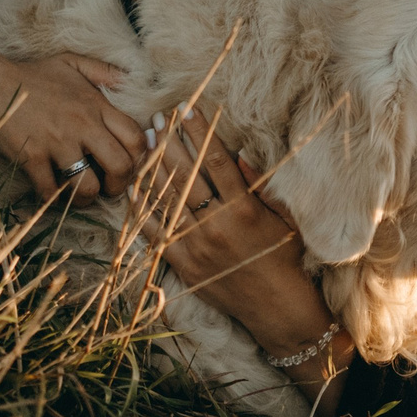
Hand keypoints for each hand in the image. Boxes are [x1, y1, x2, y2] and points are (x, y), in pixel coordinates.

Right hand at [0, 41, 143, 199]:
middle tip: (110, 188)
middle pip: (120, 165)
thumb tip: (132, 79)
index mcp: (96, 105)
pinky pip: (50, 190)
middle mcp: (81, 125)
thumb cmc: (32, 75)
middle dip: (120, 184)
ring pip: (87, 185)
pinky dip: (53, 199)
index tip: (129, 164)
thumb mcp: (72, 63)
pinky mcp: (31, 157)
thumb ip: (105, 72)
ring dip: (87, 197)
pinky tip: (52, 193)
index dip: (139, 157)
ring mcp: (56, 143)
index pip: (135, 137)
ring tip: (81, 195)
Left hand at [147, 114, 353, 400]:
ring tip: (144, 142)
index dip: (201, 133)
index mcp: (244, 209)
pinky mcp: (184, 263)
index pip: (217, 161)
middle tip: (157, 119)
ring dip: (154, 167)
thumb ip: (260, 187)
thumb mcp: (282, 218)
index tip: (188, 110)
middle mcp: (217, 224)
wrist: (275, 306)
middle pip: (187, 174)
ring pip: (168, 198)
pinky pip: (156, 232)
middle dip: (170, 143)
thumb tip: (239, 156)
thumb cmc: (284, 258)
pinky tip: (133, 188)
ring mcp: (197, 245)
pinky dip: (143, 210)